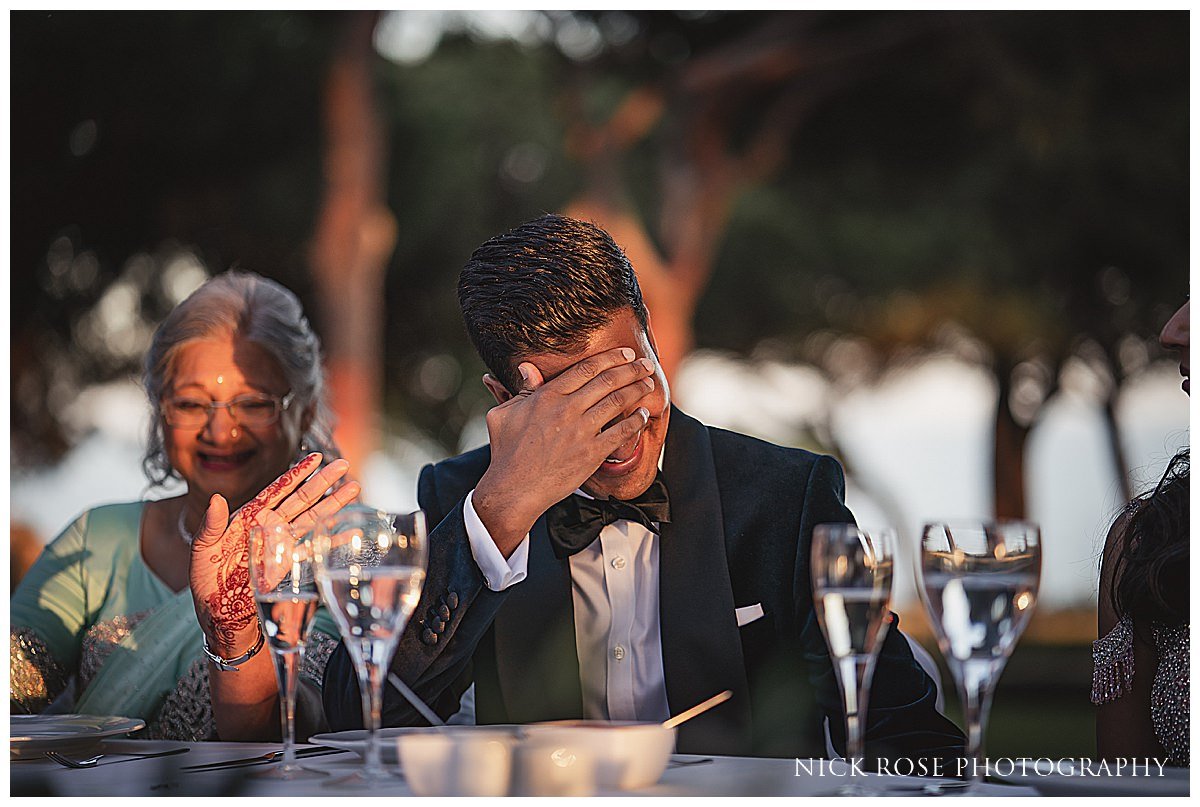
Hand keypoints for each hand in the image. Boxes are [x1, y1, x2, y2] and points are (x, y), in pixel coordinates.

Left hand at [188, 453, 360, 654]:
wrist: (220, 616)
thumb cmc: (205, 582)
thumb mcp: (202, 551)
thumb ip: (210, 525)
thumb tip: (216, 498)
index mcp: (248, 517)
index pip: (277, 490)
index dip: (297, 474)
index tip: (315, 458)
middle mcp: (269, 526)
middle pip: (301, 499)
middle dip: (323, 482)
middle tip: (343, 465)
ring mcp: (281, 545)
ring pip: (312, 519)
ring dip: (333, 504)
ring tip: (354, 488)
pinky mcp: (289, 564)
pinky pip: (314, 548)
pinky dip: (334, 540)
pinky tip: (351, 532)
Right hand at [473, 347, 655, 553]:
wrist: (513, 489)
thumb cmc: (506, 452)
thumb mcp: (504, 414)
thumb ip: (522, 390)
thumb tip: (527, 368)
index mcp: (547, 396)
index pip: (586, 369)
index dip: (610, 358)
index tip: (625, 354)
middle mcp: (567, 409)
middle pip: (608, 381)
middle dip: (631, 369)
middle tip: (646, 365)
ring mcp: (581, 432)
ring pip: (617, 402)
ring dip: (637, 390)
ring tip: (649, 384)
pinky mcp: (591, 454)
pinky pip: (621, 432)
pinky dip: (636, 421)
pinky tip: (644, 414)